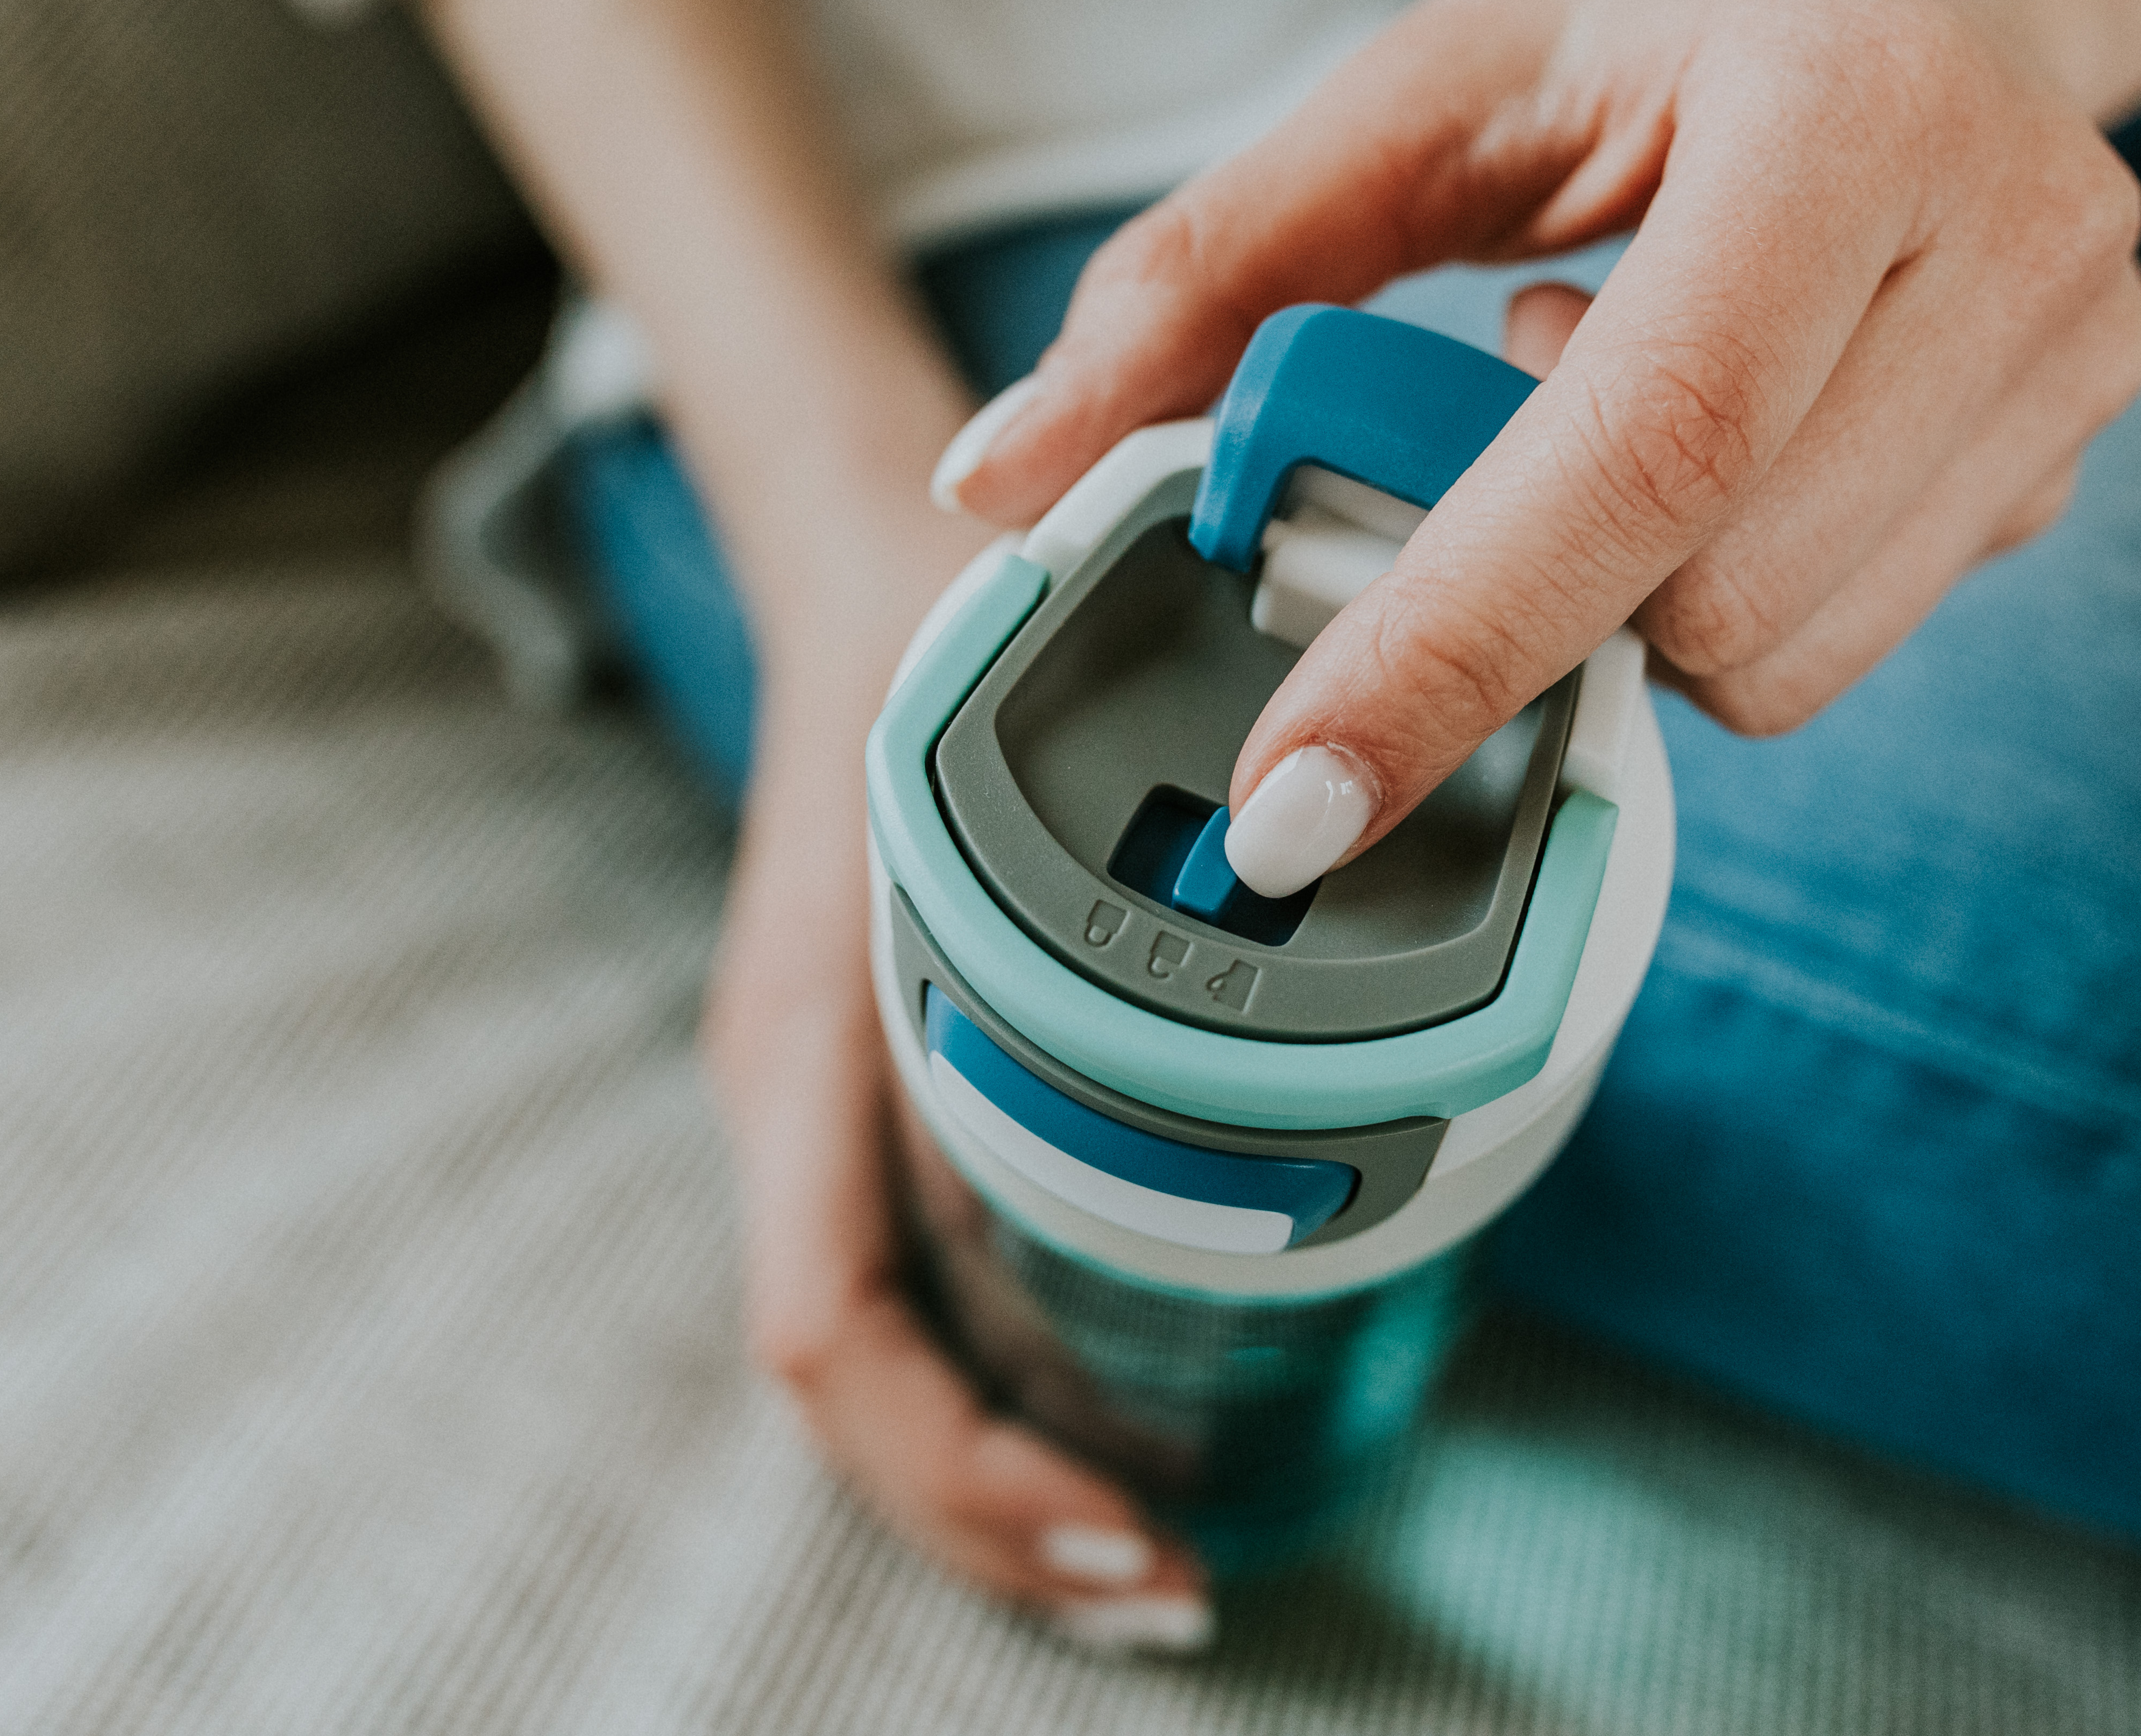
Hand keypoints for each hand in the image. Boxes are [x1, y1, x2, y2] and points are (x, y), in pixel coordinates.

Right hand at [424, 0, 1221, 1643]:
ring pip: (884, 1358)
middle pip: (861, 1392)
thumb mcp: (1006, 707)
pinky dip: (994, 1391)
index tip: (1128, 1531)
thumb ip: (1128, 788)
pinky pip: (911, 1287)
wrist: (861, 554)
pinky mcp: (874, 1096)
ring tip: (1149, 1558)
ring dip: (997, 1486)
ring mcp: (827, 1111)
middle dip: (997, 1522)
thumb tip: (1340, 843)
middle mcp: (800, 1104)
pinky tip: (1099, 1422)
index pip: (832, 1330)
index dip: (965, 1466)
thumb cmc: (939, 628)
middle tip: (1172, 1586)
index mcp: (804, 1041)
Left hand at [942, 0, 2140, 884]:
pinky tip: (1728, 431)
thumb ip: (1207, 277)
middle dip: (1536, 600)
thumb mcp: (1427, 87)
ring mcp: (2074, 353)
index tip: (1296, 798)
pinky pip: (1847, 638)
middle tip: (1476, 446)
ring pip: (1779, 659)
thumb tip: (1001, 476)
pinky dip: (1729, 588)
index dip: (1455, 639)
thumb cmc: (1671, 0)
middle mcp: (2007, 233)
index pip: (1643, 447)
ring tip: (1627, 401)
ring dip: (1637, 597)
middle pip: (1708, 596)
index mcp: (1845, 104)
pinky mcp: (2081, 443)